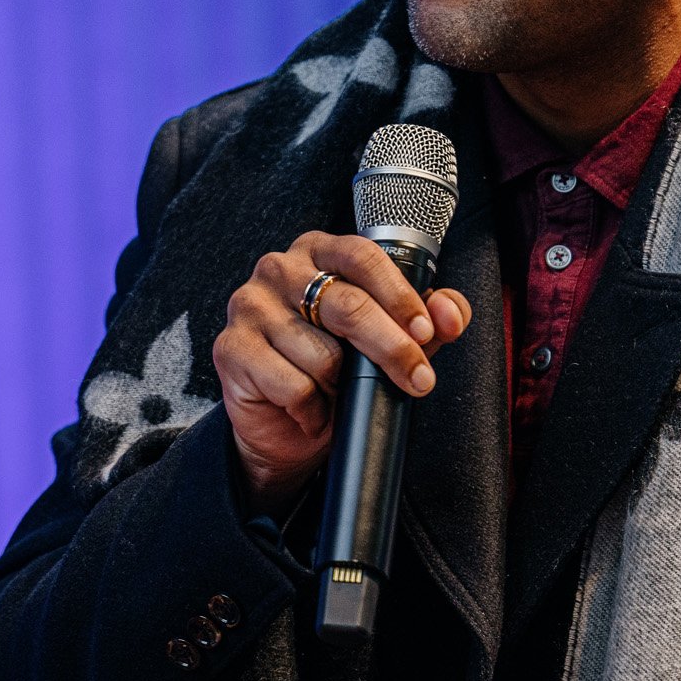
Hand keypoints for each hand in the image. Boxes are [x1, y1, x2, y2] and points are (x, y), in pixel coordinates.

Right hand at [213, 231, 471, 514]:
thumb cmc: (339, 372)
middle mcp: (279, 268)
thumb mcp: (392, 340)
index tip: (425, 331)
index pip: (363, 256)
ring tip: (342, 394)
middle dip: (392, 347)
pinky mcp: (230, 348)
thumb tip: (449, 314)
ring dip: (344, 386)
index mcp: (320, 251)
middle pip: (347, 305)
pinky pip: (291, 384)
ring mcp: (249, 306)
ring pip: (321, 352)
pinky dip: (314, 408)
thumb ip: (428, 320)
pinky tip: (314, 412)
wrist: (286, 429)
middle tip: (419, 379)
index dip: (399, 295)